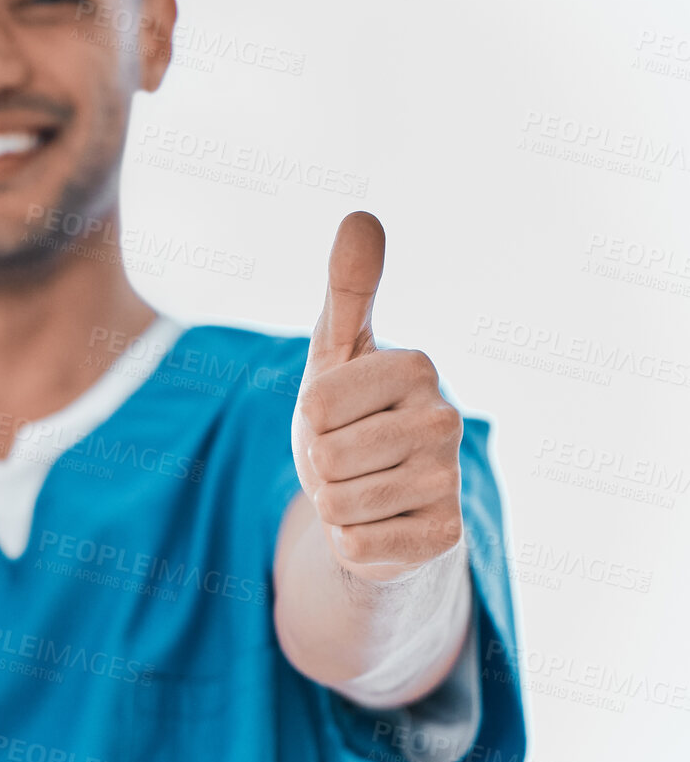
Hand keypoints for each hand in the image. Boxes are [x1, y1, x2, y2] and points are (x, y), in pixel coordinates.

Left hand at [291, 212, 463, 584]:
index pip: (316, 403)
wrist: (370, 495)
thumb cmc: (345, 413)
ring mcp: (452, 482)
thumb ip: (347, 287)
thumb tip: (361, 217)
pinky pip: (355, 545)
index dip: (309, 415)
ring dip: (332, 502)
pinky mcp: (445, 538)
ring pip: (338, 503)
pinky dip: (348, 540)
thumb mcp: (335, 349)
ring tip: (357, 486)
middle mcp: (446, 420)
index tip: (336, 412)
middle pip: (327, 456)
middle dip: (318, 463)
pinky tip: (375, 524)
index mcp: (416, 367)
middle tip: (345, 456)